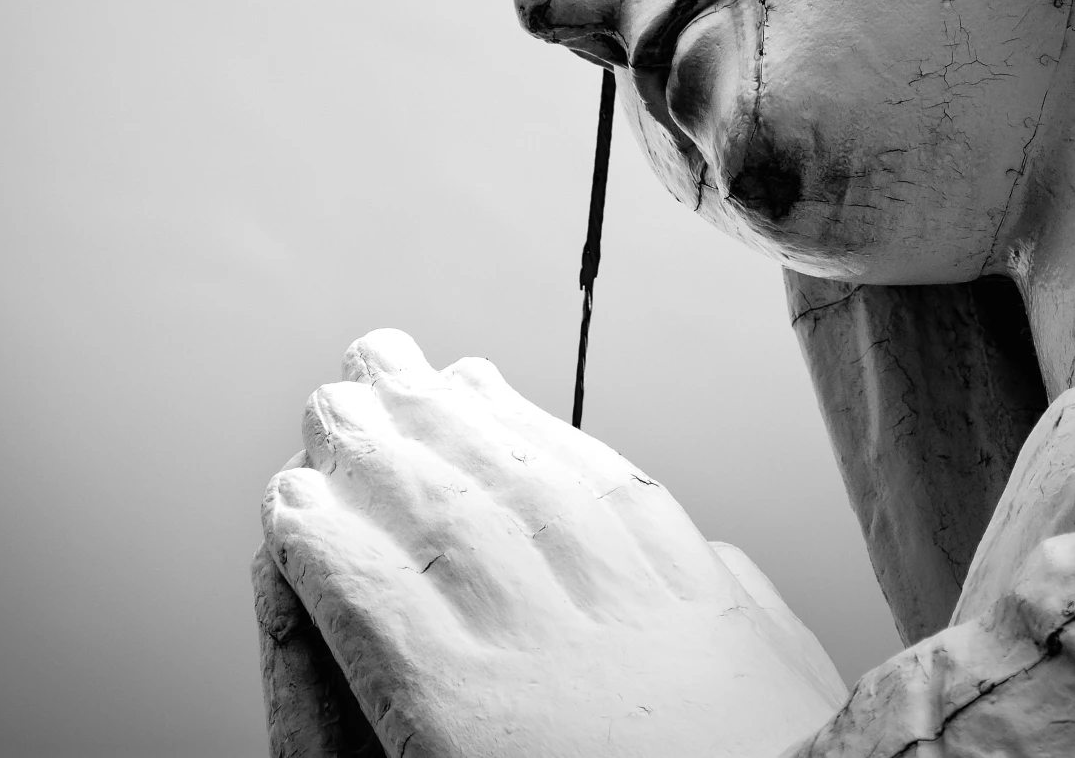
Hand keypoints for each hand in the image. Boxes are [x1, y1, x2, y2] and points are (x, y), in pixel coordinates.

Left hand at [263, 331, 845, 757]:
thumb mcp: (786, 684)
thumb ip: (741, 613)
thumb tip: (722, 563)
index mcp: (684, 599)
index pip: (588, 480)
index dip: (519, 423)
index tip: (476, 378)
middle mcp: (609, 605)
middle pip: (503, 480)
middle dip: (431, 413)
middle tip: (376, 360)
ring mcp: (535, 651)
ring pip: (437, 523)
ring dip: (369, 460)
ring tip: (325, 412)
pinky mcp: (461, 713)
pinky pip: (378, 611)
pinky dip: (328, 552)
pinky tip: (289, 513)